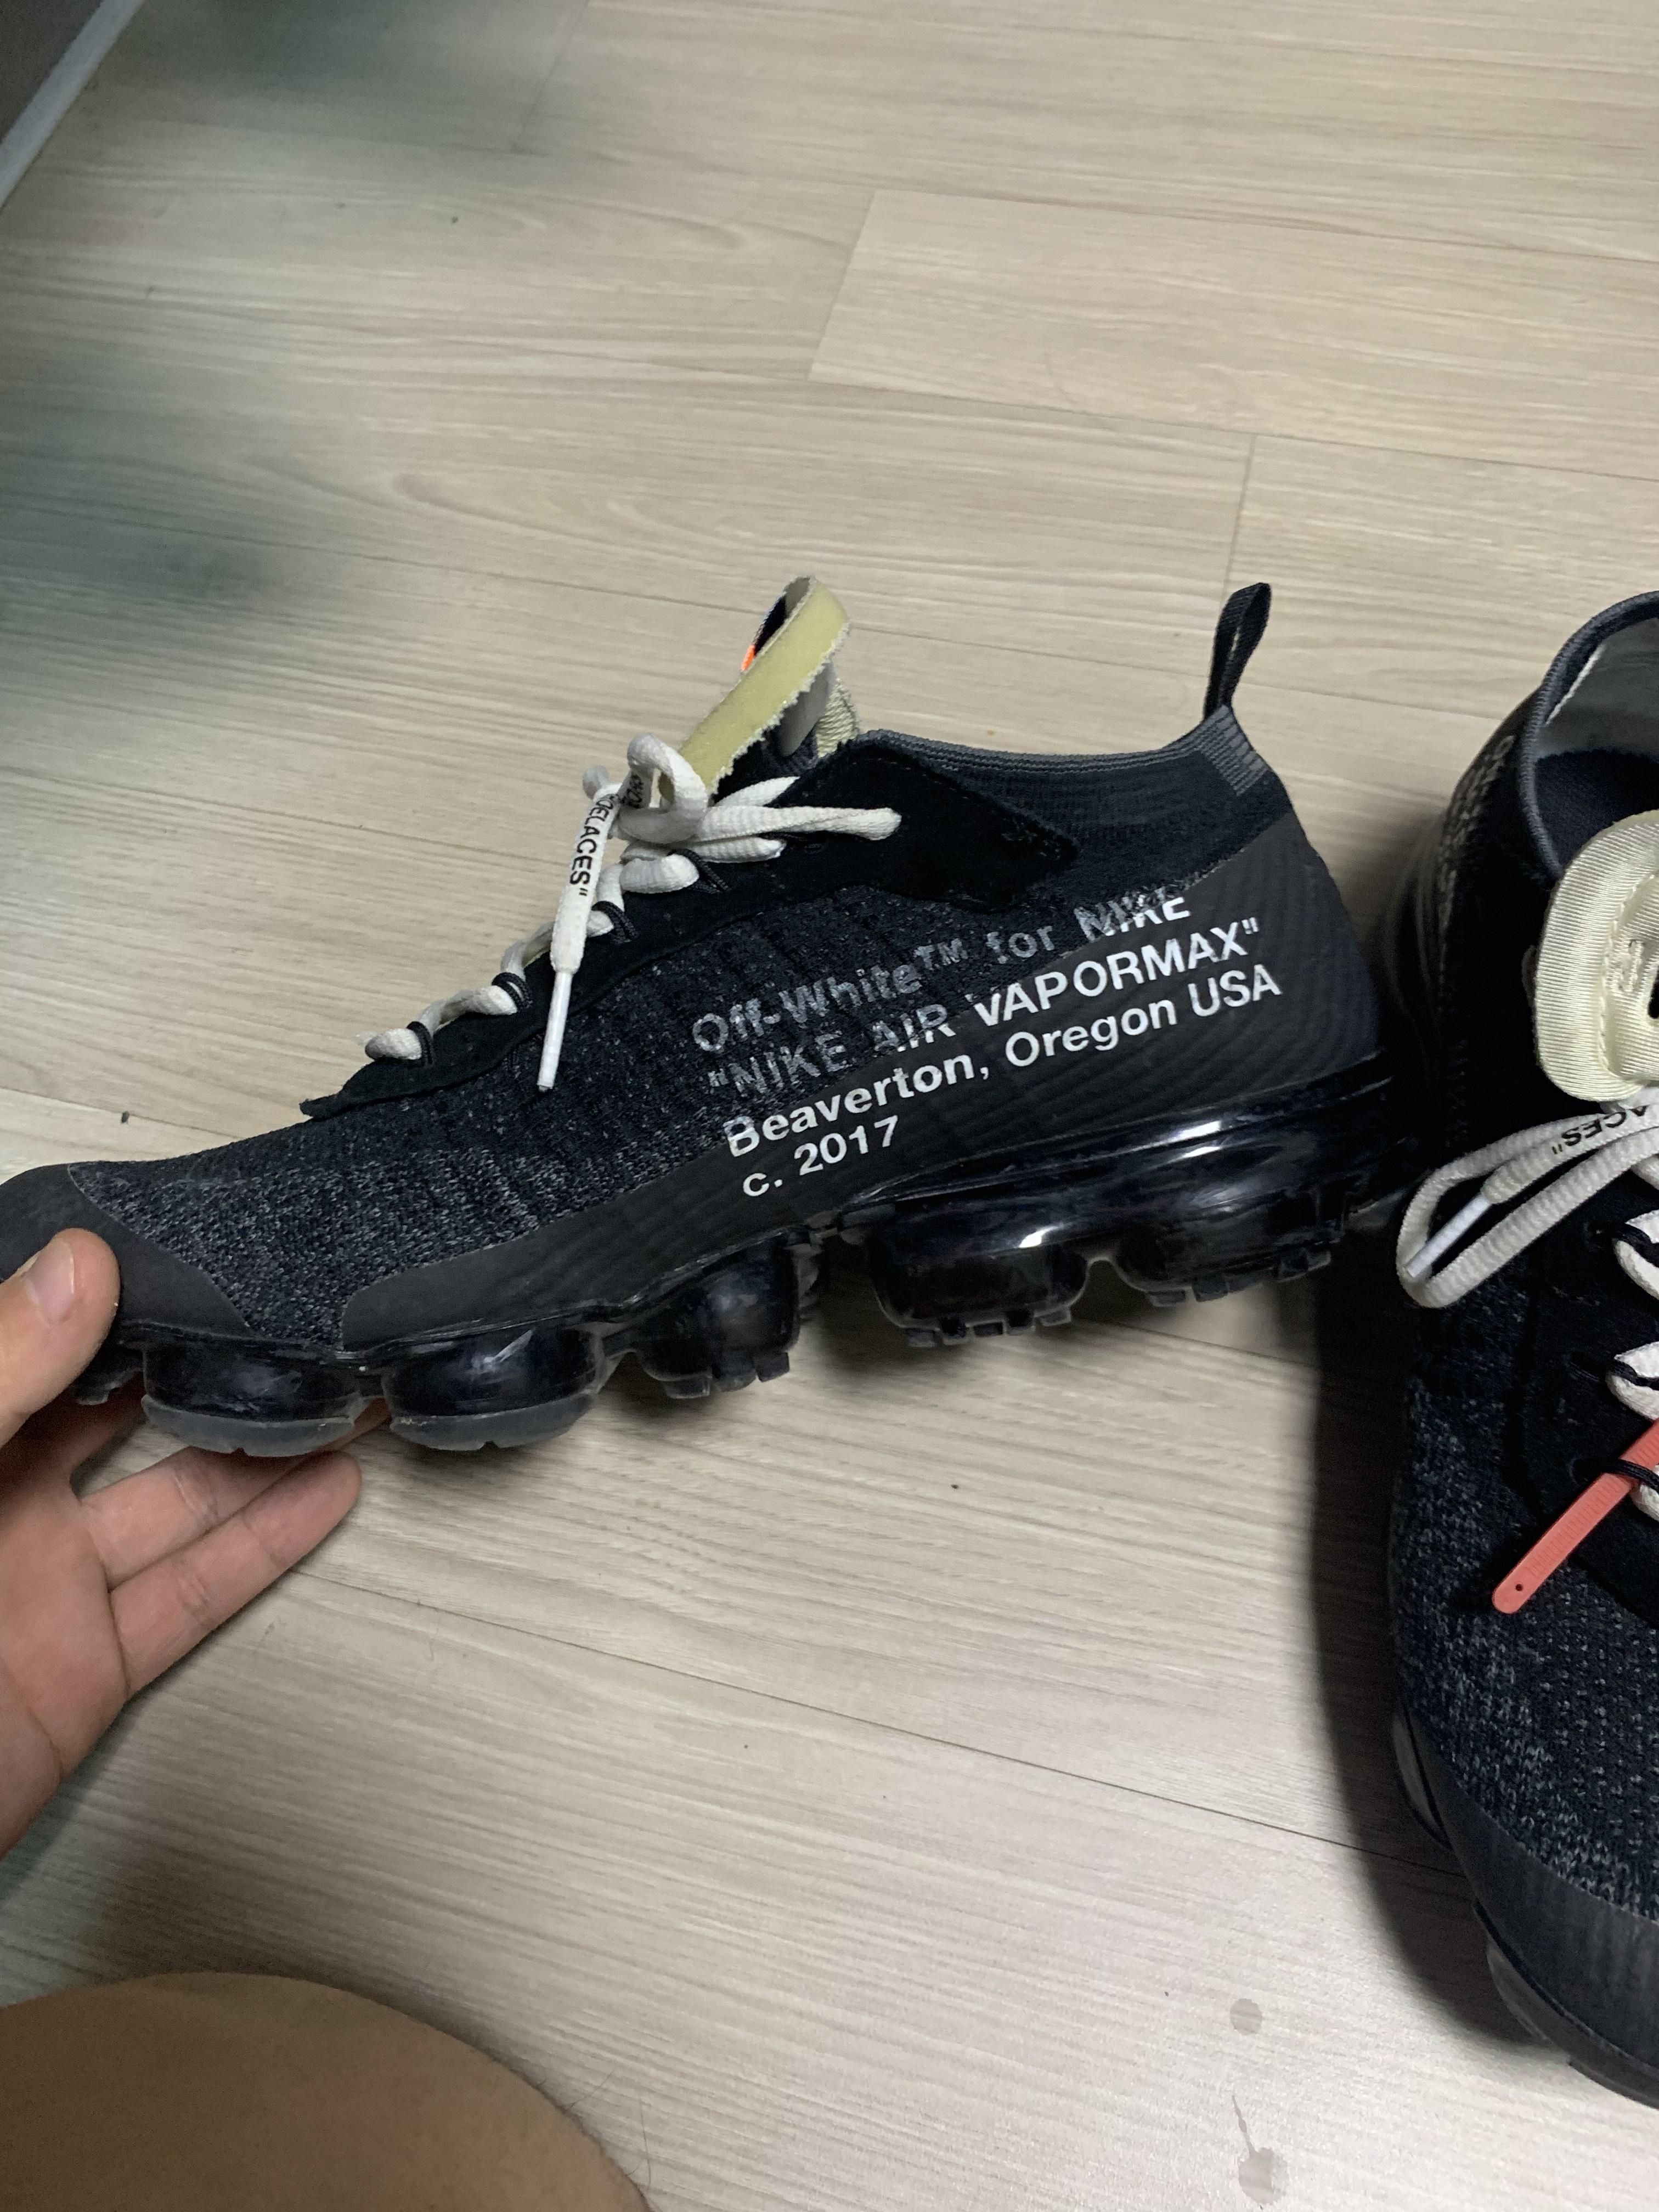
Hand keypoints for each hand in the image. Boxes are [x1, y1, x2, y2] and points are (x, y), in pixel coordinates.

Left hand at [0, 1231, 367, 1857]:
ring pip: (176, 1498)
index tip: (197, 1242)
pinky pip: (190, 1595)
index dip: (112, 1288)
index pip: (38, 1337)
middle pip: (118, 1410)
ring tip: (344, 1385)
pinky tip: (330, 1489)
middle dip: (202, 1358)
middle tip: (292, 1306)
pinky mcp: (84, 1669)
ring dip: (262, 1443)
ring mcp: (42, 1586)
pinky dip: (267, 1545)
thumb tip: (82, 1261)